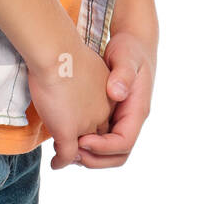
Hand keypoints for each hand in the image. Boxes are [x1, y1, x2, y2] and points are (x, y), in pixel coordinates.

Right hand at [28, 43, 113, 169]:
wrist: (54, 49)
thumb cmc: (66, 50)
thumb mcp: (88, 65)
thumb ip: (92, 80)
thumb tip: (86, 82)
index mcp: (110, 98)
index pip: (109, 122)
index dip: (97, 131)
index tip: (82, 132)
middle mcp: (103, 113)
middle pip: (99, 138)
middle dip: (88, 149)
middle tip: (72, 149)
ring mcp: (87, 123)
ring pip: (84, 150)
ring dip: (75, 156)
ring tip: (61, 153)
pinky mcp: (67, 130)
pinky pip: (66, 154)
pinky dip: (62, 161)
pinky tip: (56, 164)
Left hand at [75, 30, 155, 168]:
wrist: (133, 43)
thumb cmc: (130, 49)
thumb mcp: (127, 57)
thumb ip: (123, 74)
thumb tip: (117, 93)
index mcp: (137, 110)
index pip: (124, 143)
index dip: (102, 147)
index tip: (81, 141)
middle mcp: (131, 120)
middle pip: (117, 156)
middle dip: (94, 159)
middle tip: (70, 154)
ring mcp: (121, 119)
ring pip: (108, 152)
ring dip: (88, 155)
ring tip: (65, 150)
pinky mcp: (111, 115)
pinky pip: (101, 139)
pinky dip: (86, 144)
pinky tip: (67, 137)